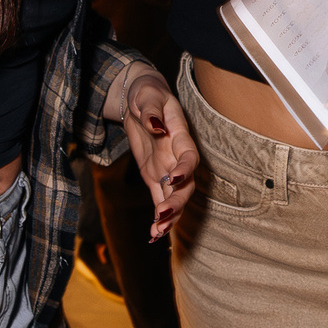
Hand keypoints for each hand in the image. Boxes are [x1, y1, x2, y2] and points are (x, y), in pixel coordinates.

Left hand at [120, 70, 198, 239]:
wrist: (138, 99)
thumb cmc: (146, 92)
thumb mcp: (146, 94)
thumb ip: (150, 109)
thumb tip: (155, 124)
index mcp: (180, 135)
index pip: (189, 156)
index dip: (185, 169)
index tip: (173, 180)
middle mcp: (177, 156)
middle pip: (186, 185)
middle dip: (176, 201)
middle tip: (162, 215)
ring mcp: (167, 169)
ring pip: (174, 198)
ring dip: (169, 216)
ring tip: (157, 232)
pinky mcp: (154, 177)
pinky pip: (159, 199)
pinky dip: (158, 218)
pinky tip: (153, 234)